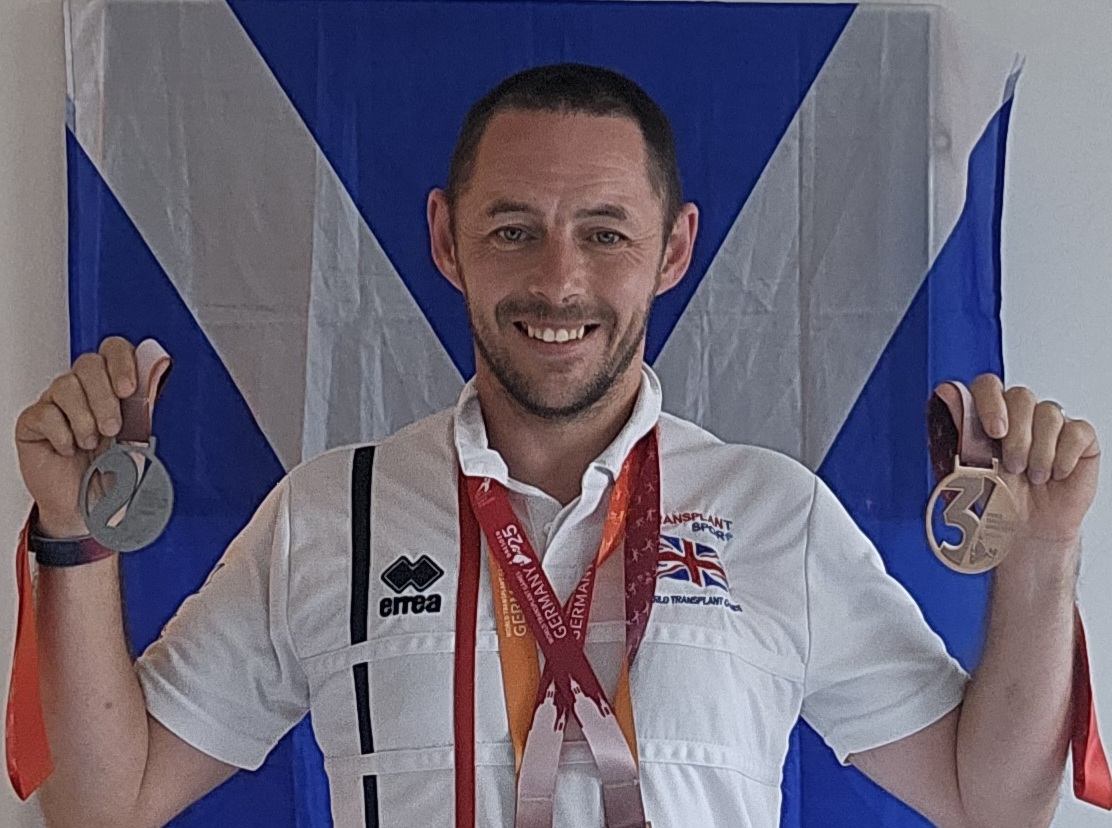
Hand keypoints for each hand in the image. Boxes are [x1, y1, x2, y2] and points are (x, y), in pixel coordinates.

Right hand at [14, 337, 138, 536]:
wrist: (87, 509)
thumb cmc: (115, 476)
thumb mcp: (141, 442)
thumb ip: (148, 410)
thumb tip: (159, 379)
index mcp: (114, 389)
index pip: (114, 351)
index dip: (121, 361)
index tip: (129, 389)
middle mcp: (85, 391)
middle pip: (88, 364)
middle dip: (104, 397)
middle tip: (112, 429)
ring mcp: (57, 404)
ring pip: (65, 385)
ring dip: (84, 418)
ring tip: (91, 444)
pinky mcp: (34, 421)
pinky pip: (44, 412)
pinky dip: (61, 434)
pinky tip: (69, 449)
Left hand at [969, 374, 1100, 546]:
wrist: (1026, 530)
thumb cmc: (997, 498)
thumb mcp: (970, 467)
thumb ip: (960, 428)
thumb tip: (947, 393)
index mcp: (989, 416)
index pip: (988, 385)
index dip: (990, 401)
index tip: (994, 431)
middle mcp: (1020, 415)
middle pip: (1021, 395)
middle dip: (1016, 436)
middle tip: (1012, 466)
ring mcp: (1051, 424)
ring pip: (1050, 412)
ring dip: (1039, 452)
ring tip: (1032, 476)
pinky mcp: (1079, 438)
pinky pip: (1077, 431)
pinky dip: (1064, 457)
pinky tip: (1055, 474)